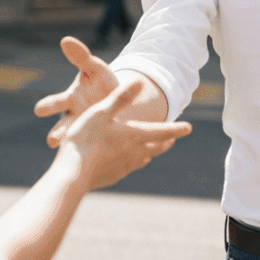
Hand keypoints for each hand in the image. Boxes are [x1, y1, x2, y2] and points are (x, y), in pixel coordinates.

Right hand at [35, 36, 120, 146]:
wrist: (117, 101)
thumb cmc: (100, 82)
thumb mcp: (93, 69)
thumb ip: (81, 57)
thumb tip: (66, 39)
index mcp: (70, 101)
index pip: (53, 103)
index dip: (47, 106)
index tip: (39, 109)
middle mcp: (73, 120)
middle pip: (61, 128)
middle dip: (57, 133)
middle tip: (52, 140)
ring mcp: (87, 133)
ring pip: (79, 144)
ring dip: (79, 149)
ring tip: (82, 157)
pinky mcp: (101, 142)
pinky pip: (102, 149)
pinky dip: (107, 154)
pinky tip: (113, 160)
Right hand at [61, 79, 191, 189]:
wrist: (71, 176)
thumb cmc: (84, 139)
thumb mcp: (101, 112)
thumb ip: (120, 97)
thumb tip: (140, 81)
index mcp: (134, 135)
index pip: (162, 131)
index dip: (177, 128)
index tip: (189, 128)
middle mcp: (134, 153)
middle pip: (156, 147)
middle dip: (165, 141)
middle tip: (172, 139)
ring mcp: (124, 167)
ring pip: (143, 159)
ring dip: (151, 152)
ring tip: (152, 150)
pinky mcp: (112, 178)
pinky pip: (127, 169)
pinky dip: (132, 163)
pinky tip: (127, 164)